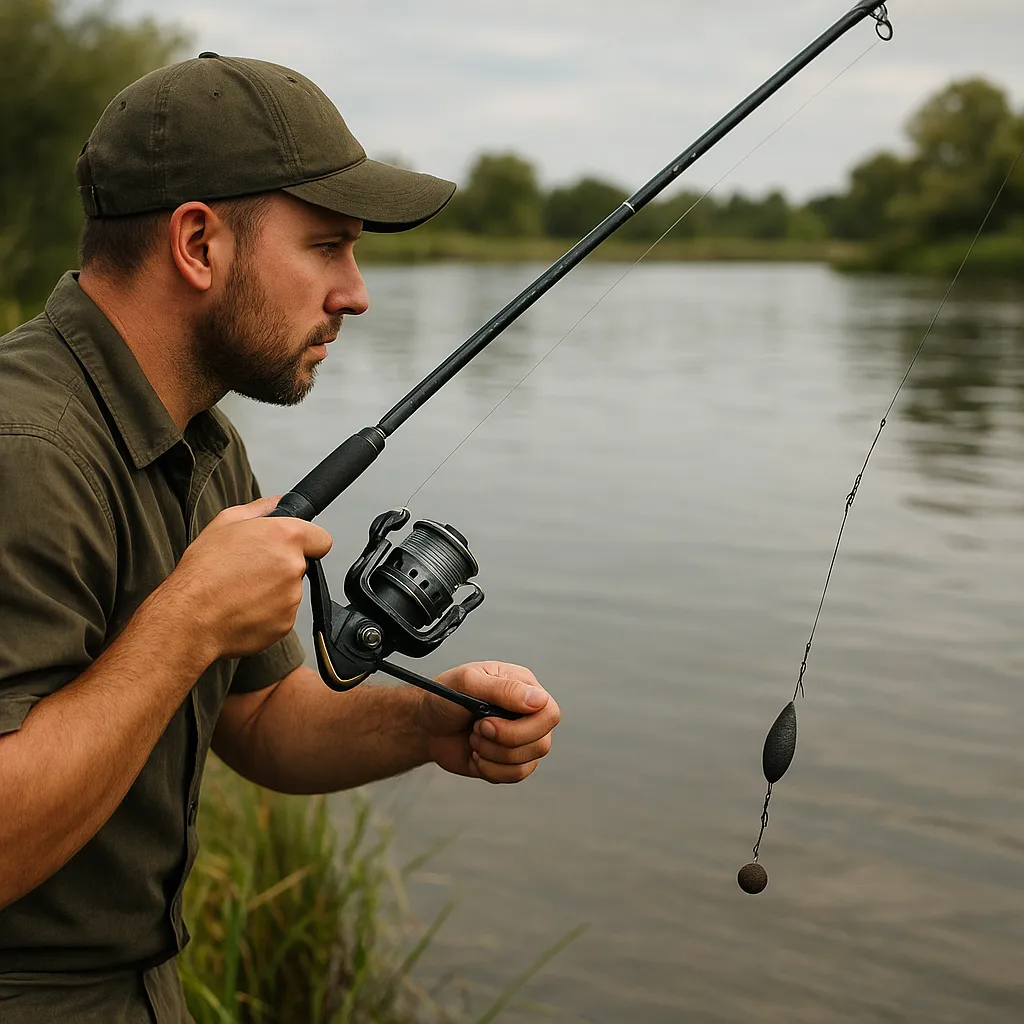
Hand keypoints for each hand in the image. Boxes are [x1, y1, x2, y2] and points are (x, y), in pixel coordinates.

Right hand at [165, 495, 332, 660]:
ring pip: (290, 591)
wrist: (190, 615)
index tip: (294, 547)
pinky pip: (282, 614)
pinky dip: (267, 612)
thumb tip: (278, 502)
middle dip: (282, 566)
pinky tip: (242, 607)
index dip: (308, 542)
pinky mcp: (286, 623)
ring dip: (273, 591)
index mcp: (285, 537)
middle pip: (302, 565)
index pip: (322, 539)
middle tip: (251, 569)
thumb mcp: (225, 522)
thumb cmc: (203, 570)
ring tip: (241, 590)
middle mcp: (294, 566)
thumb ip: (260, 509)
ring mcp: (292, 597)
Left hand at [418, 661, 559, 782]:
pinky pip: (516, 775)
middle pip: (543, 741)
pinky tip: (476, 755)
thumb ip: (503, 689)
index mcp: (524, 687)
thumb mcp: (467, 683)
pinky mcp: (510, 761)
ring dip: (493, 755)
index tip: (488, 721)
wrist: (424, 726)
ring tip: (474, 739)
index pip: (549, 712)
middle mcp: (528, 714)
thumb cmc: (443, 697)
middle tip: (476, 728)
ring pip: (529, 761)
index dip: (525, 725)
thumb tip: (538, 699)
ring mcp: (521, 739)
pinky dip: (490, 769)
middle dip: (503, 742)